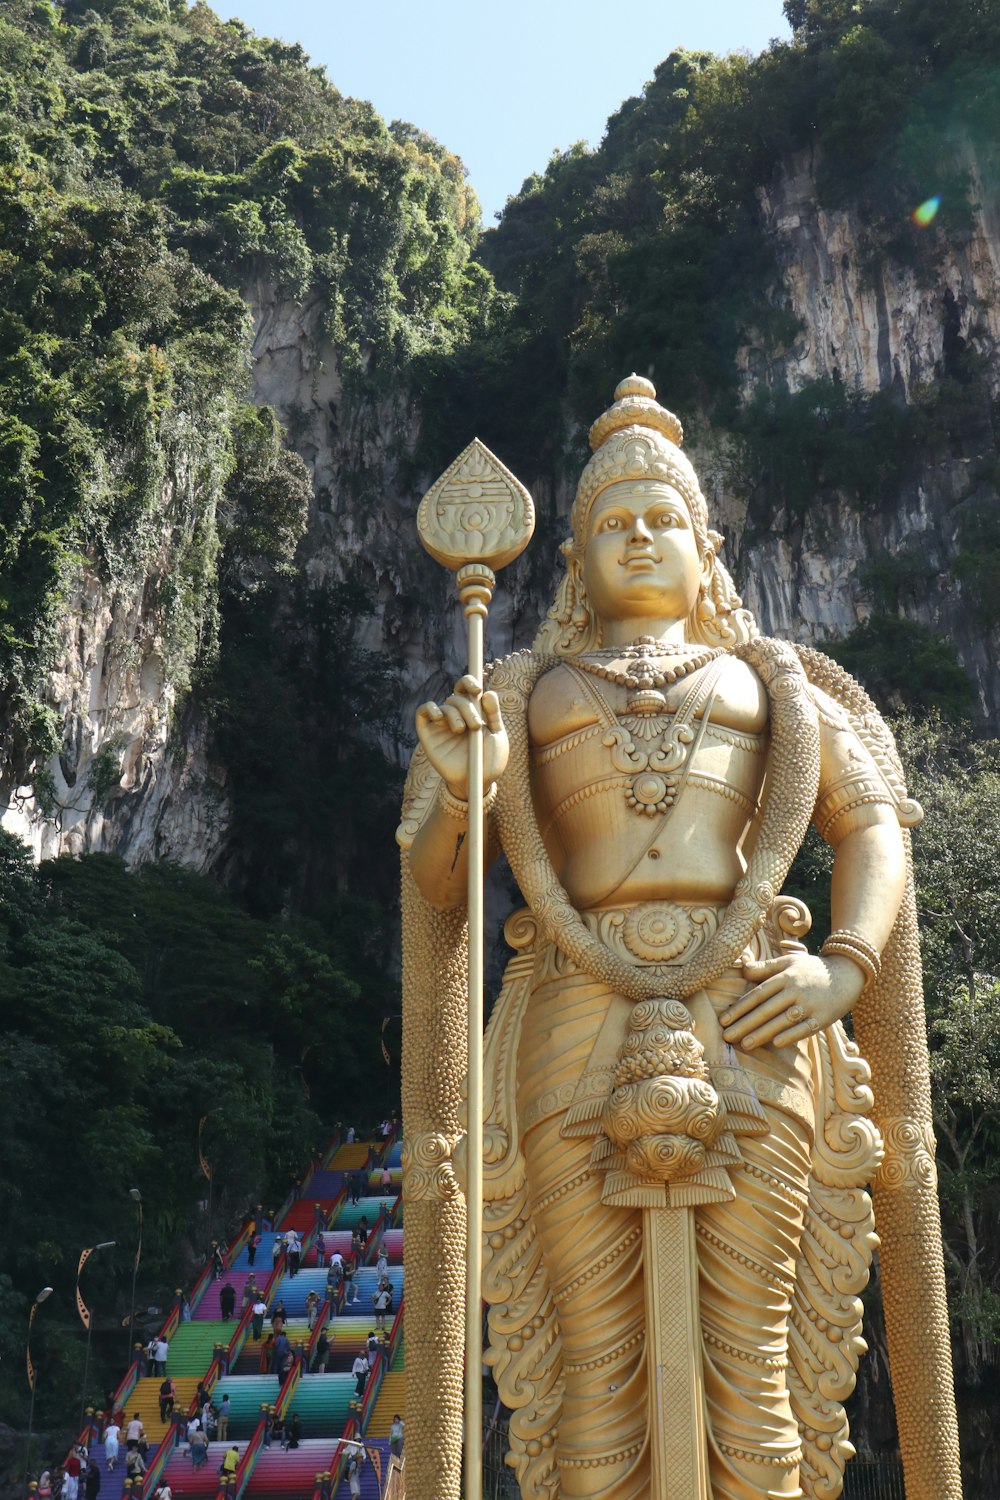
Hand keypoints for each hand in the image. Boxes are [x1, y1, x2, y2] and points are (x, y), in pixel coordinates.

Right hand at [415, 674, 508, 797]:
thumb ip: (493, 714)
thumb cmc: (489, 760)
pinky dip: (429, 709)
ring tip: (462, 730)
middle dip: (467, 707)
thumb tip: (488, 692)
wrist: (477, 782)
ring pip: (444, 706)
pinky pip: (422, 713)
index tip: (476, 689)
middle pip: (456, 697)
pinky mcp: (428, 734)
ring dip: (454, 714)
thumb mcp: (497, 736)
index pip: (466, 689)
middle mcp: (456, 715)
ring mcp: (441, 724)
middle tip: (475, 725)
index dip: (468, 682)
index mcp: (473, 712)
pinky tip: (439, 716)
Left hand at [720, 953, 865, 1049]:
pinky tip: (776, 1044)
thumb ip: (765, 967)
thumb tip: (742, 968)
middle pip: (766, 1009)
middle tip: (726, 1036)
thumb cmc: (812, 969)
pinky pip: (805, 1028)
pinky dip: (791, 1035)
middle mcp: (796, 990)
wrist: (847, 973)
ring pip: (782, 1021)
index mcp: (785, 976)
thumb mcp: (789, 961)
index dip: (739, 1008)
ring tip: (745, 1044)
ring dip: (762, 1033)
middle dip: (745, 1024)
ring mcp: (810, 1004)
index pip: (757, 994)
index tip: (723, 1020)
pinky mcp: (824, 1018)